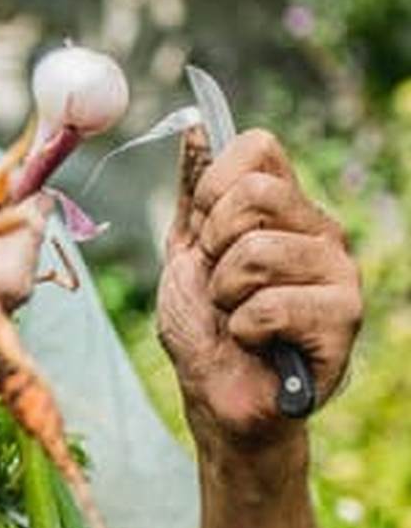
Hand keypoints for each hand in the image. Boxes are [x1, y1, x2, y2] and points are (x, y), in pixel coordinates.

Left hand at [158, 127, 361, 441]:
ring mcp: (338, 273)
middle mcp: (319, 231)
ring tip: (240, 319)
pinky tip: (259, 345)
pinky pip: (270, 305)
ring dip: (227, 296)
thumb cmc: (206, 330)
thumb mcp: (185, 253)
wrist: (218, 399)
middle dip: (214, 246)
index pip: (258, 147)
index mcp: (286, 208)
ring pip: (258, 252)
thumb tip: (195, 127)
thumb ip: (193, 194)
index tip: (205, 233)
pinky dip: (244, 331)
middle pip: (254, 192)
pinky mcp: (343, 319)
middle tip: (223, 284)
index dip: (213, 187)